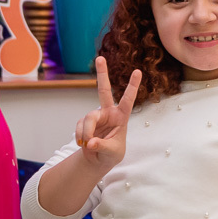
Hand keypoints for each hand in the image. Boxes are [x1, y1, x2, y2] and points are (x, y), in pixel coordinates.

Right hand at [76, 56, 141, 171]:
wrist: (98, 160)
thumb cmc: (112, 154)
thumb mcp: (112, 153)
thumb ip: (102, 146)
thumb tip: (90, 142)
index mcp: (121, 117)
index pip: (128, 100)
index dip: (132, 86)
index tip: (138, 71)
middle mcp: (108, 112)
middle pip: (103, 90)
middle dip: (102, 74)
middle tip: (100, 58)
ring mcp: (95, 116)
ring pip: (88, 118)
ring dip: (87, 132)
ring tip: (88, 144)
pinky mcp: (84, 122)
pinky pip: (79, 127)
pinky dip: (80, 137)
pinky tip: (83, 144)